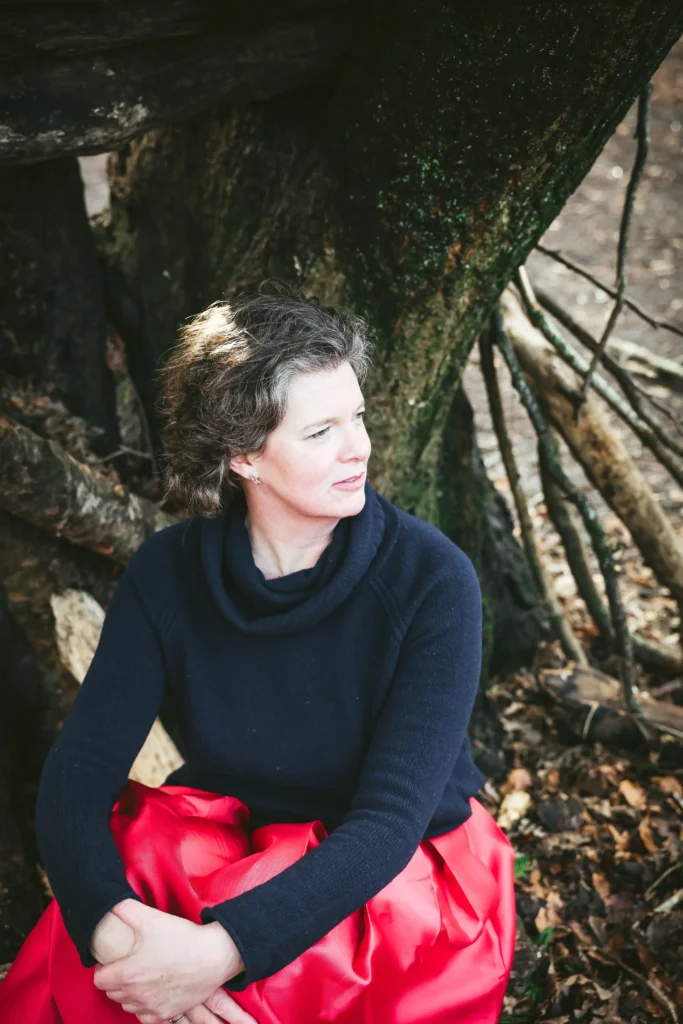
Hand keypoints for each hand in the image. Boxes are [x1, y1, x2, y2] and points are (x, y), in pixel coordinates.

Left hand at [92, 899, 244, 1021]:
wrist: (214, 956)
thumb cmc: (182, 938)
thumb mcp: (151, 918)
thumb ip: (125, 910)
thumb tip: (111, 905)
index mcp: (127, 975)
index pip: (99, 980)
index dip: (103, 967)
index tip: (112, 959)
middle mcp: (136, 996)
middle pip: (112, 993)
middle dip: (115, 980)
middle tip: (128, 965)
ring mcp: (152, 1007)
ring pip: (128, 1006)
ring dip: (129, 994)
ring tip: (140, 977)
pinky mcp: (168, 1014)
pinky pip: (146, 1017)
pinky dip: (145, 1007)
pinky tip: (153, 993)